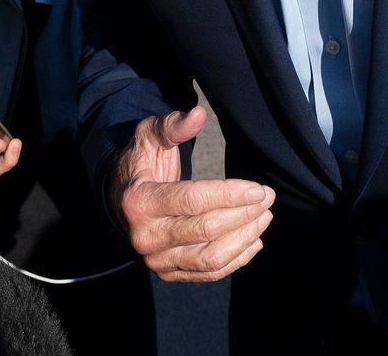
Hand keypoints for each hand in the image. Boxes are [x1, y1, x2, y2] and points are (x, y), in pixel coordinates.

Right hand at [109, 107, 274, 282]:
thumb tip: (198, 114)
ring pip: (211, 257)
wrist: (120, 201)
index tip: (258, 189)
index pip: (193, 201)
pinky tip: (254, 240)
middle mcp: (145, 236)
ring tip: (264, 217)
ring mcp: (156, 259)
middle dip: (243, 214)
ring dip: (244, 238)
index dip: (229, 195)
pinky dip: (237, 260)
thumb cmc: (141, 165)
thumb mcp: (150, 137)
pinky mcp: (168, 273)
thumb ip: (173, 126)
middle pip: (206, 230)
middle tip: (267, 198)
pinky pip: (209, 272)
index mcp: (139, 201)